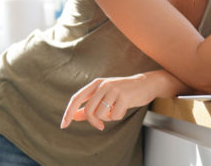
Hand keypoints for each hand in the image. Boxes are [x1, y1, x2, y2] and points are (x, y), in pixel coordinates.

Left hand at [60, 70, 187, 130]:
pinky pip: (114, 116)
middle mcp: (103, 85)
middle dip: (93, 122)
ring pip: (100, 114)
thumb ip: (90, 104)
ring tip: (115, 111)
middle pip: (88, 110)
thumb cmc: (125, 91)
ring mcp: (114, 89)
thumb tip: (74, 116)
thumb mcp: (105, 95)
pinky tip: (124, 109)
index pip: (76, 98)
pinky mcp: (124, 96)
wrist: (147, 84)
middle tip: (100, 126)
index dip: (68, 112)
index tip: (64, 125)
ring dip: (108, 118)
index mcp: (96, 83)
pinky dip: (118, 117)